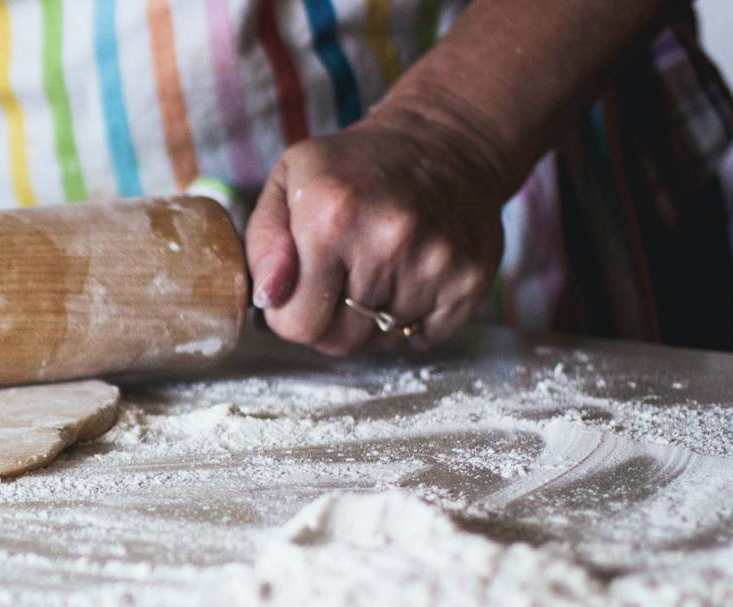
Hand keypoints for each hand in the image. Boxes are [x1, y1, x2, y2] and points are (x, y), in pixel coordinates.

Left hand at [245, 105, 509, 354]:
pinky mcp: (470, 279)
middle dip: (332, 320)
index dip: (292, 314)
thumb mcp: (288, 182)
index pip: (297, 324)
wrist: (444, 141)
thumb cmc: (353, 167)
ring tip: (380, 267)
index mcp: (330, 218)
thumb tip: (268, 298)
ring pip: (383, 339)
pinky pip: (426, 337)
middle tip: (341, 280)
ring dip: (374, 317)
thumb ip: (262, 244)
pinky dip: (415, 319)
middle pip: (340, 340)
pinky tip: (412, 275)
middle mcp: (386, 241)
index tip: (302, 289)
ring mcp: (434, 262)